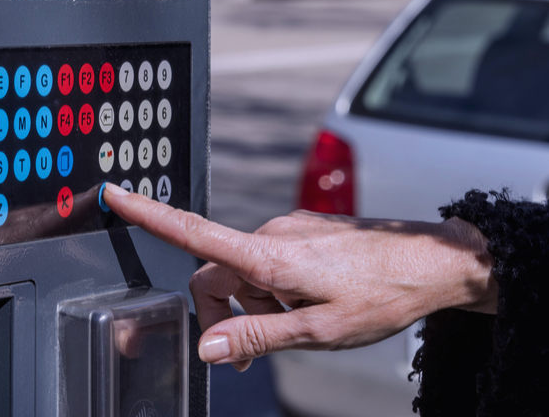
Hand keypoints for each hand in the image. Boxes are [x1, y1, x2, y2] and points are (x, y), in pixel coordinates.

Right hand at [102, 184, 496, 371]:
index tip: (114, 195)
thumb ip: (259, 337)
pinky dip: (272, 289)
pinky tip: (308, 306)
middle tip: (249, 355)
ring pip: (245, 271)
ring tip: (297, 327)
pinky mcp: (305, 232)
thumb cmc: (382, 294)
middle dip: (223, 312)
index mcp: (269, 255)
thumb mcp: (319, 329)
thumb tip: (209, 348)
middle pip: (216, 272)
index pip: (193, 231)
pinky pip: (269, 261)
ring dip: (255, 304)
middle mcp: (272, 233)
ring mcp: (290, 230)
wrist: (434, 262)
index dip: (148, 214)